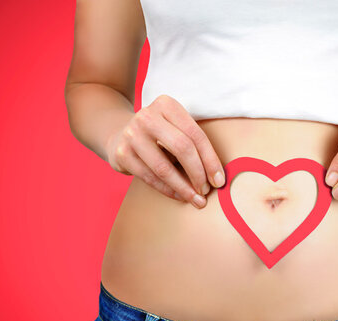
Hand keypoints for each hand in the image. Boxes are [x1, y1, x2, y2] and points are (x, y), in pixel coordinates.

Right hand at [105, 94, 225, 208]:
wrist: (118, 134)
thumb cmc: (157, 135)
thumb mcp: (174, 128)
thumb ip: (192, 143)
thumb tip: (217, 176)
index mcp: (166, 105)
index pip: (195, 134)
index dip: (210, 160)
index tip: (219, 180)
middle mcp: (147, 116)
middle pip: (182, 148)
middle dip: (198, 174)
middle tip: (206, 190)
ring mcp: (132, 134)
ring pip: (164, 167)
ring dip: (183, 187)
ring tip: (196, 199)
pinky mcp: (122, 154)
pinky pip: (150, 177)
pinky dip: (168, 190)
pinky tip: (179, 196)